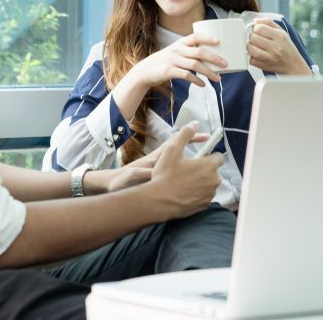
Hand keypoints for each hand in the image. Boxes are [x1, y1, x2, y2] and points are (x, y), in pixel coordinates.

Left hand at [92, 130, 211, 193]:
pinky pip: (179, 173)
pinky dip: (189, 173)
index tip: (204, 135)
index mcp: (155, 159)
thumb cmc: (120, 181)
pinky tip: (197, 181)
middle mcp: (159, 162)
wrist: (110, 187)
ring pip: (182, 162)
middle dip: (196, 146)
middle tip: (212, 147)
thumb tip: (153, 174)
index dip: (190, 137)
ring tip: (210, 165)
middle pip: (182, 150)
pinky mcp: (159, 179)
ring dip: (195, 161)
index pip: (175, 143)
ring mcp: (160, 170)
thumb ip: (143, 175)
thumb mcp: (132, 178)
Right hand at [131, 33, 226, 88]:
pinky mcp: (169, 71)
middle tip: (225, 64)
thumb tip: (209, 58)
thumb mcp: (175, 52)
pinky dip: (197, 80)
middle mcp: (177, 50)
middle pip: (199, 52)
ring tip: (218, 78)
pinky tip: (203, 85)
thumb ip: (189, 53)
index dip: (207, 38)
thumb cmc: (165, 62)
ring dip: (209, 72)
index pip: (195, 37)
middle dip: (214, 58)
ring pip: (195, 65)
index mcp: (180, 43)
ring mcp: (173, 60)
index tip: (219, 41)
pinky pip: (187, 75)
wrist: (145, 71)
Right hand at [147, 123, 222, 218]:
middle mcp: (214, 180)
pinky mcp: (204, 205)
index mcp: (209, 165)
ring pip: (209, 183)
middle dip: (204, 169)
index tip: (197, 158)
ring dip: (201, 181)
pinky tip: (184, 192)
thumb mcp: (172, 149)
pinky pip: (204, 195)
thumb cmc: (165, 175)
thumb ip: (185, 134)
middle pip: (214, 171)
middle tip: (187, 169)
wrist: (158, 202)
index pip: (218, 157)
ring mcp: (210, 194)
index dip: (207, 156)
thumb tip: (194, 123)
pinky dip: (198, 193)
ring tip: (184, 181)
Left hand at [246, 18, 310, 74]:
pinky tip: (255, 54)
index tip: (257, 30)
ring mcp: (269, 58)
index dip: (255, 28)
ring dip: (250, 46)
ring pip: (250, 49)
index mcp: (280, 36)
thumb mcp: (281, 32)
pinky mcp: (264, 66)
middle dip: (252, 36)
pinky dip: (250, 56)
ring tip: (254, 46)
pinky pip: (250, 60)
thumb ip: (268, 23)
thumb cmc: (286, 47)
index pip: (259, 28)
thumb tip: (255, 21)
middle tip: (256, 38)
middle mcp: (275, 47)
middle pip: (253, 38)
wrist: (293, 64)